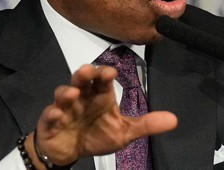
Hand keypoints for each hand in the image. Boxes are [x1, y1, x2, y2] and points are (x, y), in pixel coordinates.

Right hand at [28, 64, 177, 165]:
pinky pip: (49, 115)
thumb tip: (174, 120)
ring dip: (66, 92)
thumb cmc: (97, 135)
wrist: (70, 151)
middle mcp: (82, 97)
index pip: (103, 80)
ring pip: (63, 94)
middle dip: (84, 75)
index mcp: (100, 96)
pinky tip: (57, 114)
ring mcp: (65, 108)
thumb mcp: (124, 132)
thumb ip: (146, 125)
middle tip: (87, 71)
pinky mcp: (50, 122)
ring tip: (73, 93)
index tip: (111, 73)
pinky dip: (52, 114)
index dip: (105, 74)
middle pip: (81, 80)